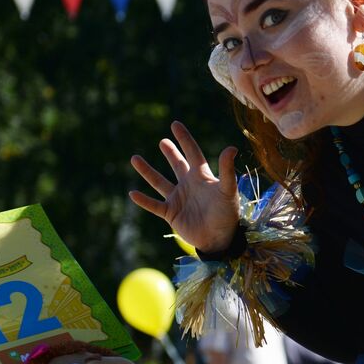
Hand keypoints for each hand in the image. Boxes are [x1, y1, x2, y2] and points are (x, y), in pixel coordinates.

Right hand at [129, 121, 240, 254]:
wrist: (220, 239)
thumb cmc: (227, 214)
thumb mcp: (227, 190)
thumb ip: (227, 170)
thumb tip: (231, 147)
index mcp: (202, 177)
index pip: (193, 152)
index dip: (184, 139)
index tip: (175, 124)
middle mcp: (189, 185)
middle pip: (177, 165)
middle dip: (170, 153)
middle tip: (163, 141)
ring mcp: (179, 199)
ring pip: (159, 182)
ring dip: (147, 171)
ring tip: (134, 158)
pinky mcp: (171, 213)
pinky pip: (154, 205)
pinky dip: (144, 200)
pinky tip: (132, 193)